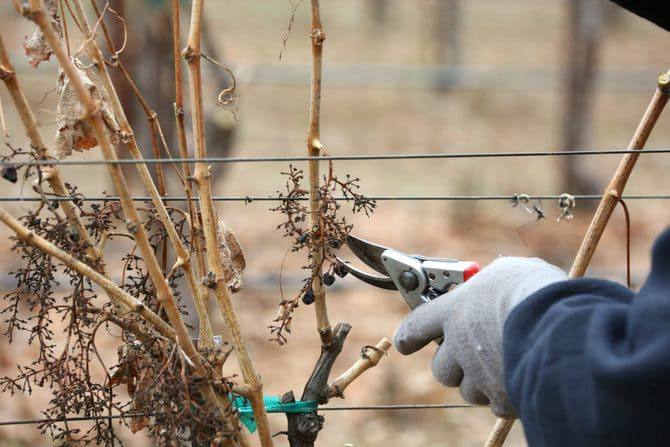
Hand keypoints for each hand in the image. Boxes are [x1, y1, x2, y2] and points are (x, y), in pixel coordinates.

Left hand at [394, 257, 566, 416]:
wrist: (560, 325)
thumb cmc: (536, 290)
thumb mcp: (509, 273)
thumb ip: (492, 285)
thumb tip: (495, 287)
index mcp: (454, 310)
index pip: (417, 325)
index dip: (409, 336)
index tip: (405, 344)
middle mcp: (459, 344)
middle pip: (441, 369)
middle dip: (455, 366)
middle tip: (474, 357)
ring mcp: (477, 373)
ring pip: (469, 390)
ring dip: (482, 382)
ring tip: (506, 364)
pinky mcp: (500, 397)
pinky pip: (497, 404)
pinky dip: (507, 396)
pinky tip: (523, 379)